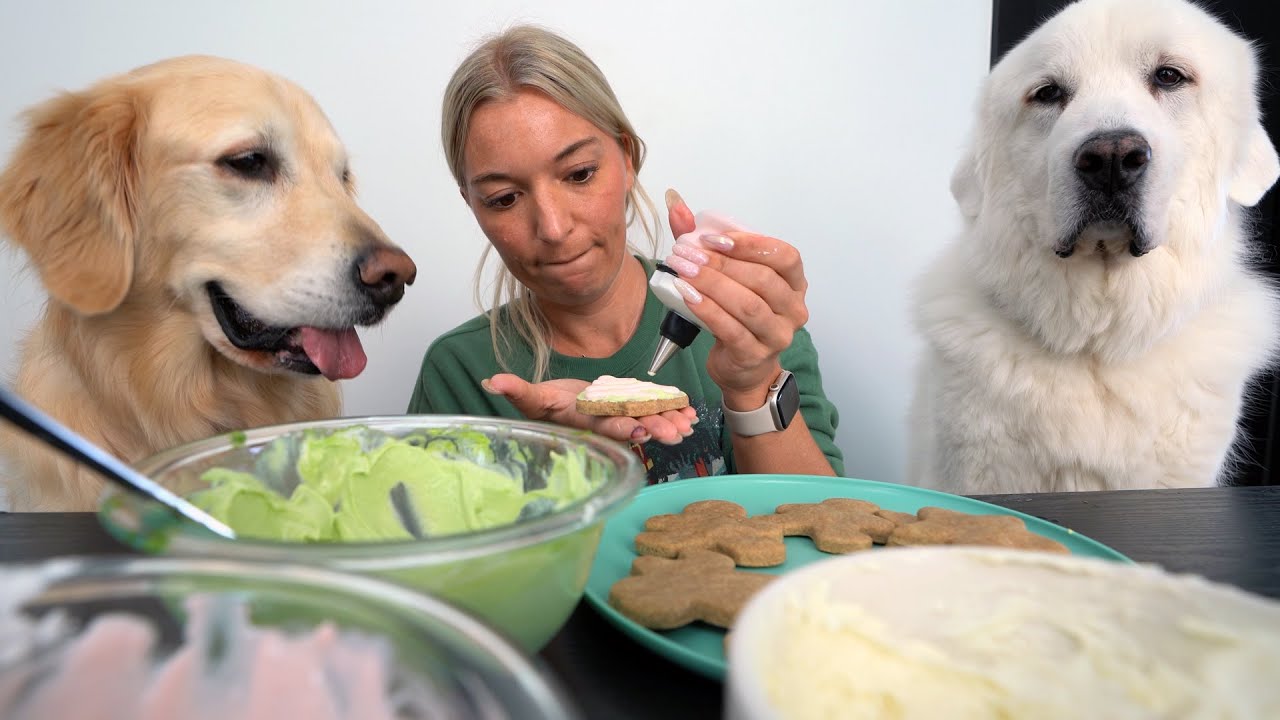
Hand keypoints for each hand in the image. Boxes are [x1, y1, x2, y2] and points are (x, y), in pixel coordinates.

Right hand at [482, 374, 697, 444]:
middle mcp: (604, 425)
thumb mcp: (532, 397)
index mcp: (583, 421)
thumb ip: (518, 391)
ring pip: (646, 422)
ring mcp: (619, 419)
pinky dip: (671, 412)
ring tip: (689, 423)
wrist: (560, 408)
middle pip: (630, 428)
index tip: (636, 429)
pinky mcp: (630, 411)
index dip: (618, 428)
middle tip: (675, 432)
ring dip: (668, 423)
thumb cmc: (545, 405)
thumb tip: (494, 382)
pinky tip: (689, 412)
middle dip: (653, 429)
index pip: (601, 425)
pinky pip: (653, 412)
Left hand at [664, 189, 807, 405]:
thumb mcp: (727, 275)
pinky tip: (688, 296)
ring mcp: (777, 335)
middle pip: (762, 280)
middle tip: (687, 254)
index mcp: (794, 282)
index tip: (714, 239)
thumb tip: (675, 204)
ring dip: (713, 285)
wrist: (742, 367)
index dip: (750, 244)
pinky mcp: (755, 355)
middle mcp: (793, 308)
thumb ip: (704, 240)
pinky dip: (707, 310)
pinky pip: (731, 329)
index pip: (785, 256)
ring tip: (684, 272)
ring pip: (748, 305)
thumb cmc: (737, 315)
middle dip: (722, 264)